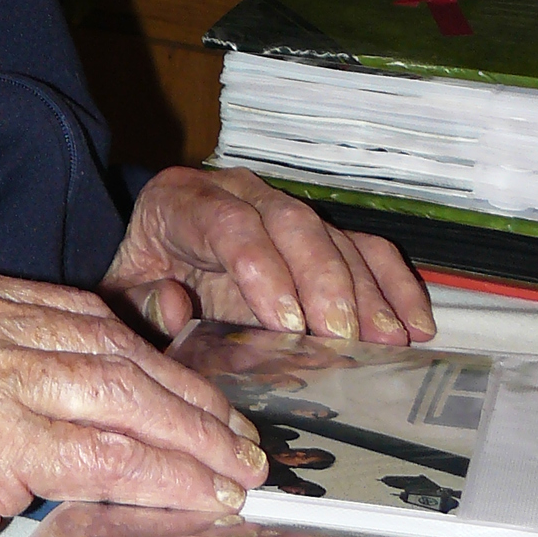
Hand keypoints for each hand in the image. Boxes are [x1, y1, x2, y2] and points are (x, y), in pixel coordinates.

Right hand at [0, 263, 268, 536]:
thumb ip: (4, 375)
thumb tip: (107, 409)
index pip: (83, 315)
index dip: (155, 360)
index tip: (201, 402)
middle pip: (111, 347)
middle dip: (188, 400)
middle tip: (239, 444)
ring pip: (119, 395)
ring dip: (192, 441)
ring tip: (235, 475)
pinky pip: (101, 453)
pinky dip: (161, 477)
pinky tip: (193, 498)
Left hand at [102, 166, 434, 347]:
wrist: (155, 256)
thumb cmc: (142, 278)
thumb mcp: (122, 291)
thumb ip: (139, 301)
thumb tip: (178, 304)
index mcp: (182, 201)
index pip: (228, 224)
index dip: (261, 269)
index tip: (284, 320)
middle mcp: (240, 194)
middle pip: (292, 225)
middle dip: (323, 282)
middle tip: (342, 338)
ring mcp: (284, 211)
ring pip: (334, 236)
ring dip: (367, 291)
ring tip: (388, 342)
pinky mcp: (319, 235)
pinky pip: (365, 249)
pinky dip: (394, 284)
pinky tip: (415, 325)